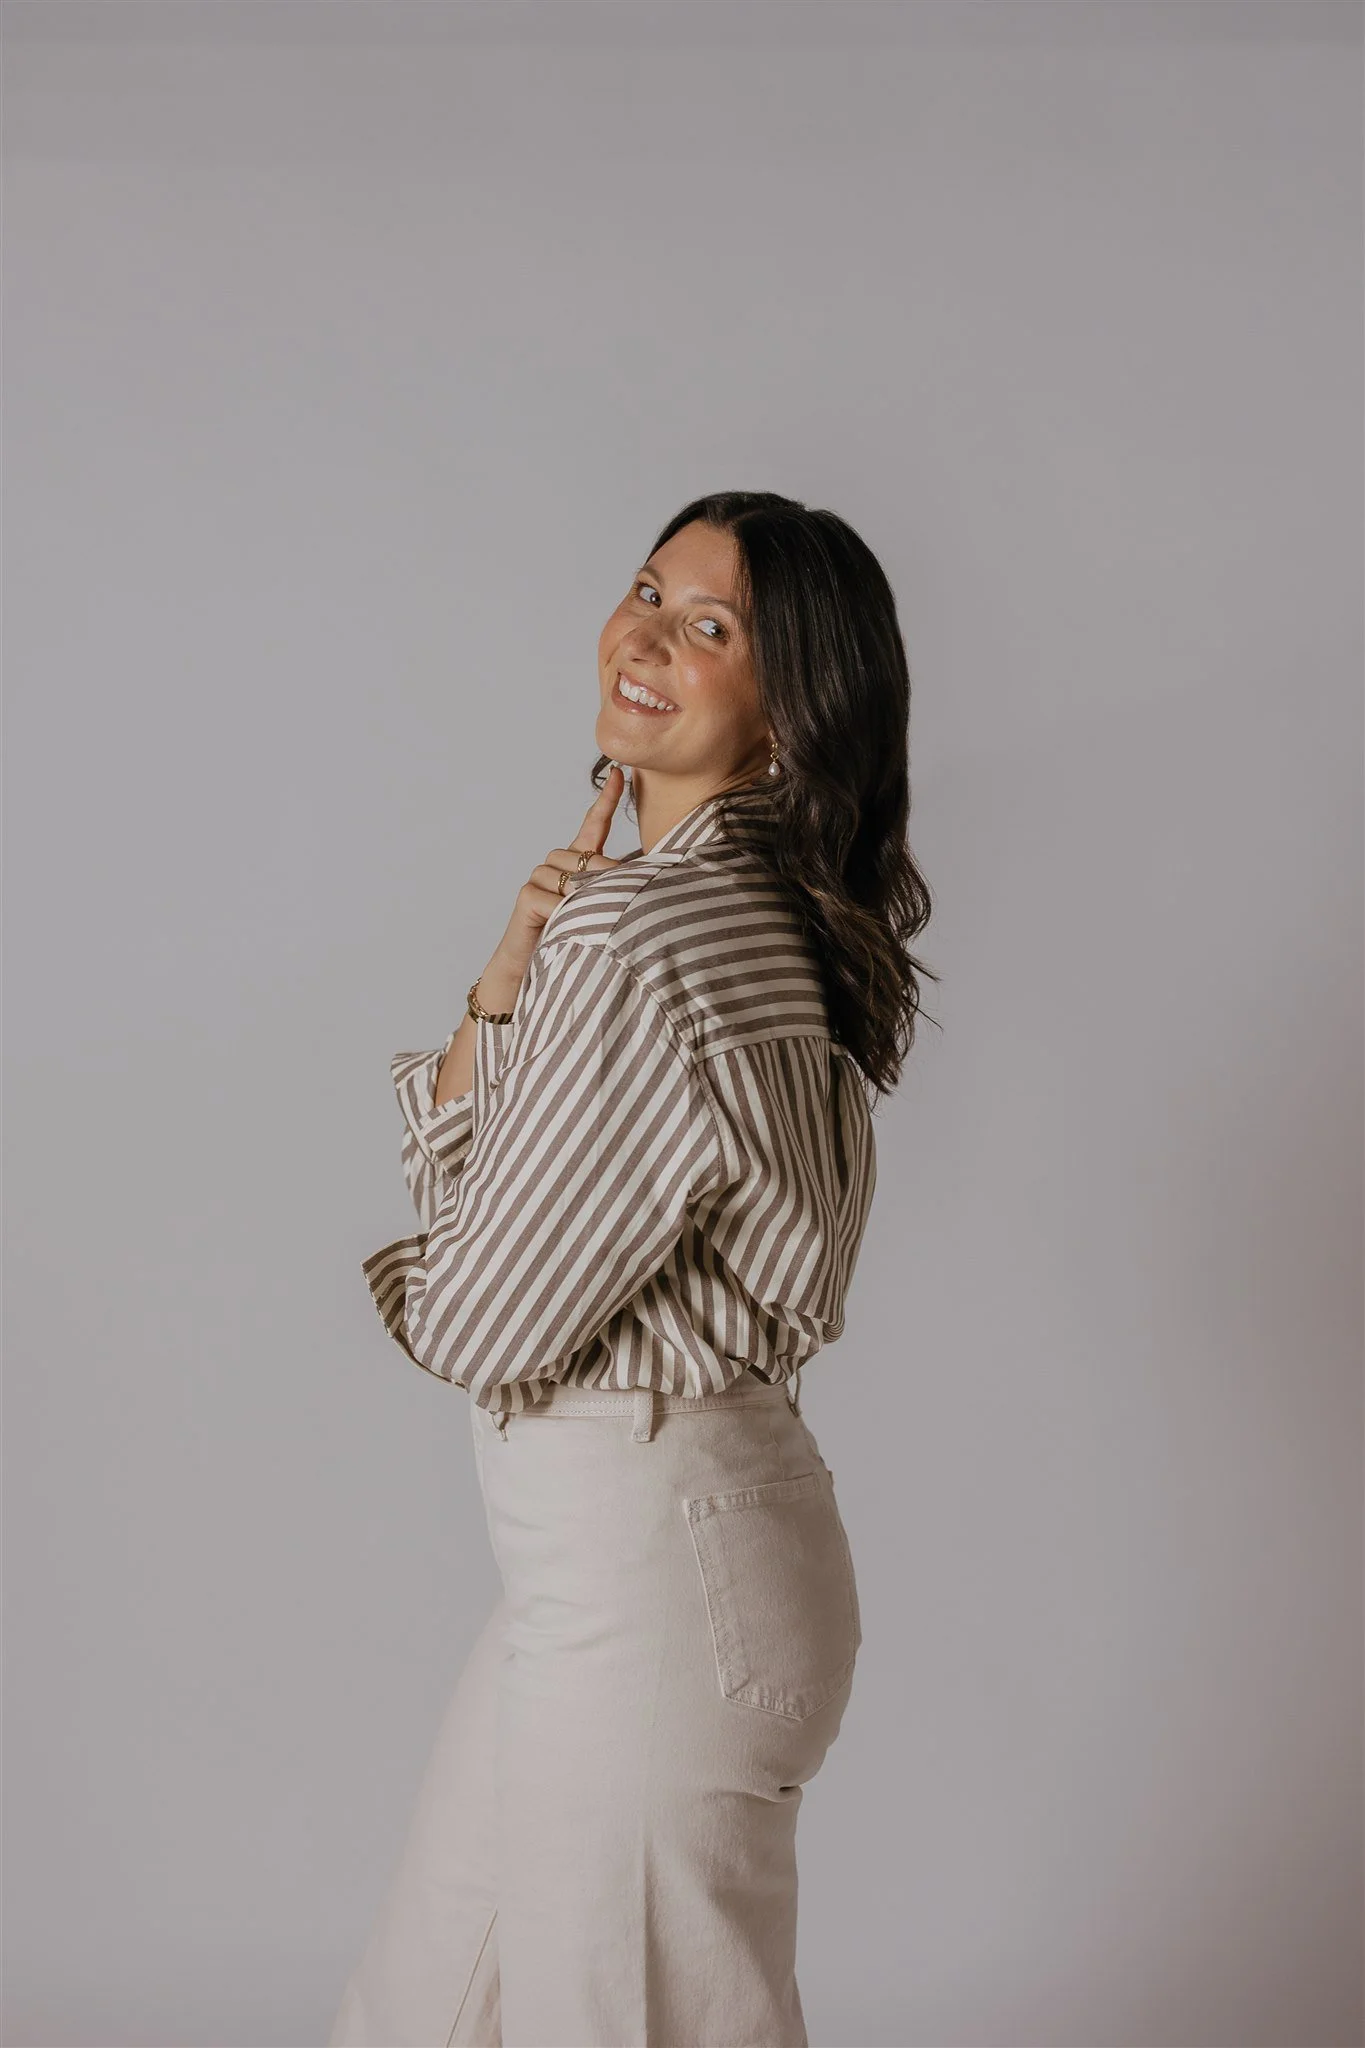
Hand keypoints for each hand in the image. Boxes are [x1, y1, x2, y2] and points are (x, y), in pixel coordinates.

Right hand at [476, 765, 627, 1008]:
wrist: (532, 978)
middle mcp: (555, 866)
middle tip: (627, 895)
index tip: (619, 773)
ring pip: (571, 875)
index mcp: (577, 864)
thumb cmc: (573, 946)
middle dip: (608, 874)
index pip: (592, 825)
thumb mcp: (603, 913)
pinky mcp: (526, 898)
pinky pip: (554, 897)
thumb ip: (618, 891)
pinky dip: (566, 913)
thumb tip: (648, 878)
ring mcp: (538, 880)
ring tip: (595, 919)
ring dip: (589, 896)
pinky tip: (568, 926)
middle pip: (585, 854)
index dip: (606, 799)